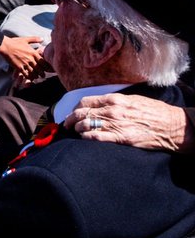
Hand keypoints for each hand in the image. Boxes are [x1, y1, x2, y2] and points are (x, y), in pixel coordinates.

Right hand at [0, 34, 44, 83]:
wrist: (5, 46)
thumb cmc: (14, 42)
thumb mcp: (25, 39)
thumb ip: (35, 39)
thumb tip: (42, 39)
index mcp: (33, 53)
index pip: (43, 62)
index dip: (46, 67)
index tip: (47, 69)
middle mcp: (30, 59)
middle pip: (40, 69)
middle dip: (42, 73)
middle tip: (43, 75)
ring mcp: (25, 64)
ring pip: (34, 73)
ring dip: (36, 76)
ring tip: (36, 77)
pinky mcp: (19, 67)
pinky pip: (26, 74)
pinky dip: (28, 77)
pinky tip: (29, 77)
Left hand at [64, 93, 193, 152]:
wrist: (172, 126)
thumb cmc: (154, 112)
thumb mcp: (132, 100)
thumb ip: (114, 102)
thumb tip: (99, 105)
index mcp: (114, 99)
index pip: (85, 101)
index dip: (75, 108)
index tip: (71, 112)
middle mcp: (112, 110)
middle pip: (82, 113)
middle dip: (71, 119)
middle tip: (66, 124)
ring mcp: (116, 124)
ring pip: (86, 125)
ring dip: (77, 128)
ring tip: (74, 131)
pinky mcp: (122, 138)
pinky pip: (97, 137)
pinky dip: (87, 137)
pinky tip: (84, 138)